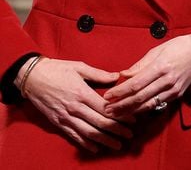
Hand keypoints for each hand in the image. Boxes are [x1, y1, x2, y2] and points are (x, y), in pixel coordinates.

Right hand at [17, 57, 133, 152]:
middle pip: (99, 123)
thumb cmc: (58, 70)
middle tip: (129, 136)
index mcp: (83, 93)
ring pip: (88, 133)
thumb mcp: (80, 67)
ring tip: (117, 145)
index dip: (120, 116)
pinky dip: (85, 144)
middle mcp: (75, 108)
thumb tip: (117, 77)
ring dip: (104, 140)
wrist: (32, 78)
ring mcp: (65, 117)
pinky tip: (95, 148)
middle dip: (116, 130)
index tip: (132, 120)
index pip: (105, 108)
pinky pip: (73, 136)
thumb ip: (99, 74)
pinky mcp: (57, 123)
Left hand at [103, 34, 190, 116]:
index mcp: (161, 66)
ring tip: (115, 114)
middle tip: (106, 110)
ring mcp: (173, 89)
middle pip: (139, 97)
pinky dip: (143, 109)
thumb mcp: (158, 49)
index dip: (120, 92)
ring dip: (129, 111)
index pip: (135, 84)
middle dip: (121, 105)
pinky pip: (157, 104)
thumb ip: (140, 65)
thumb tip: (123, 75)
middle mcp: (167, 80)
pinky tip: (132, 111)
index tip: (107, 95)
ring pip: (147, 105)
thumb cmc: (178, 46)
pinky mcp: (177, 95)